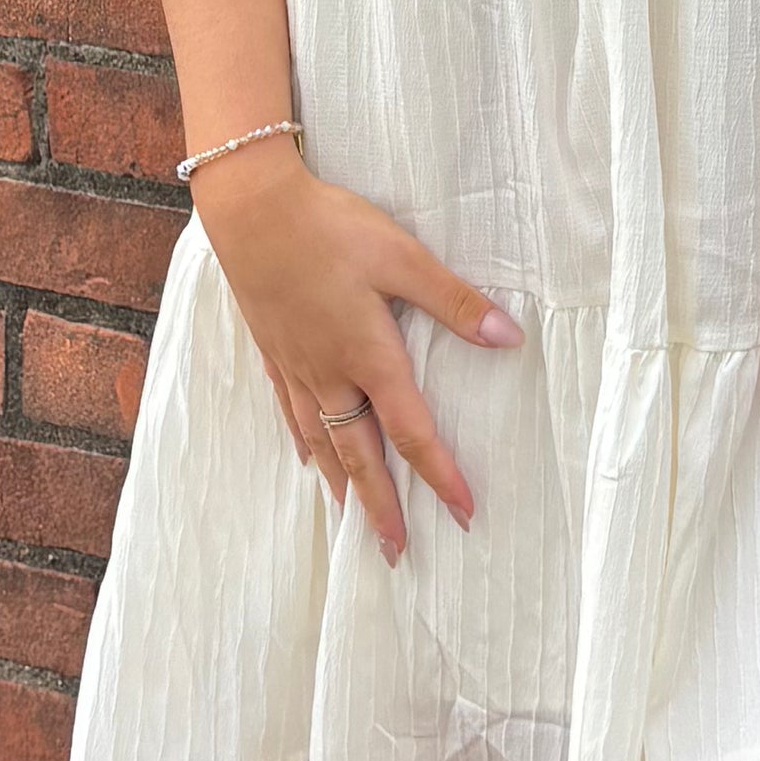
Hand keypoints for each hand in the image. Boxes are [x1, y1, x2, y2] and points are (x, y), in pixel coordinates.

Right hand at [194, 140, 519, 561]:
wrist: (251, 209)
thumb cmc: (330, 228)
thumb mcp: (402, 257)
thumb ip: (453, 301)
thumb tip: (508, 338)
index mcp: (368, 357)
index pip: (412, 431)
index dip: (440, 475)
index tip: (462, 513)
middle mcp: (330, 374)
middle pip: (359, 455)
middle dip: (380, 506)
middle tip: (394, 551)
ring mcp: (296, 366)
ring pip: (321, 441)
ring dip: (341, 483)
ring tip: (352, 519)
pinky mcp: (273, 349)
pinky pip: (289, 412)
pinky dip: (303, 442)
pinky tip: (306, 455)